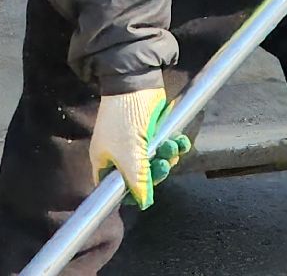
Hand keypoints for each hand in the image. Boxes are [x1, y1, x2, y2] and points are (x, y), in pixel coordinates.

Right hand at [91, 88, 190, 208]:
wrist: (136, 83)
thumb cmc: (124, 118)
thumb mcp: (129, 154)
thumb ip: (137, 181)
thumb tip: (144, 203)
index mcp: (106, 162)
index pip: (116, 189)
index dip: (131, 194)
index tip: (146, 193)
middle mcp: (120, 155)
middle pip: (141, 177)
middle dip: (156, 172)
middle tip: (164, 165)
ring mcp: (137, 143)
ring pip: (156, 162)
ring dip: (168, 156)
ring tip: (172, 145)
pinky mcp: (153, 132)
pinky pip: (165, 147)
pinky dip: (174, 145)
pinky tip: (180, 141)